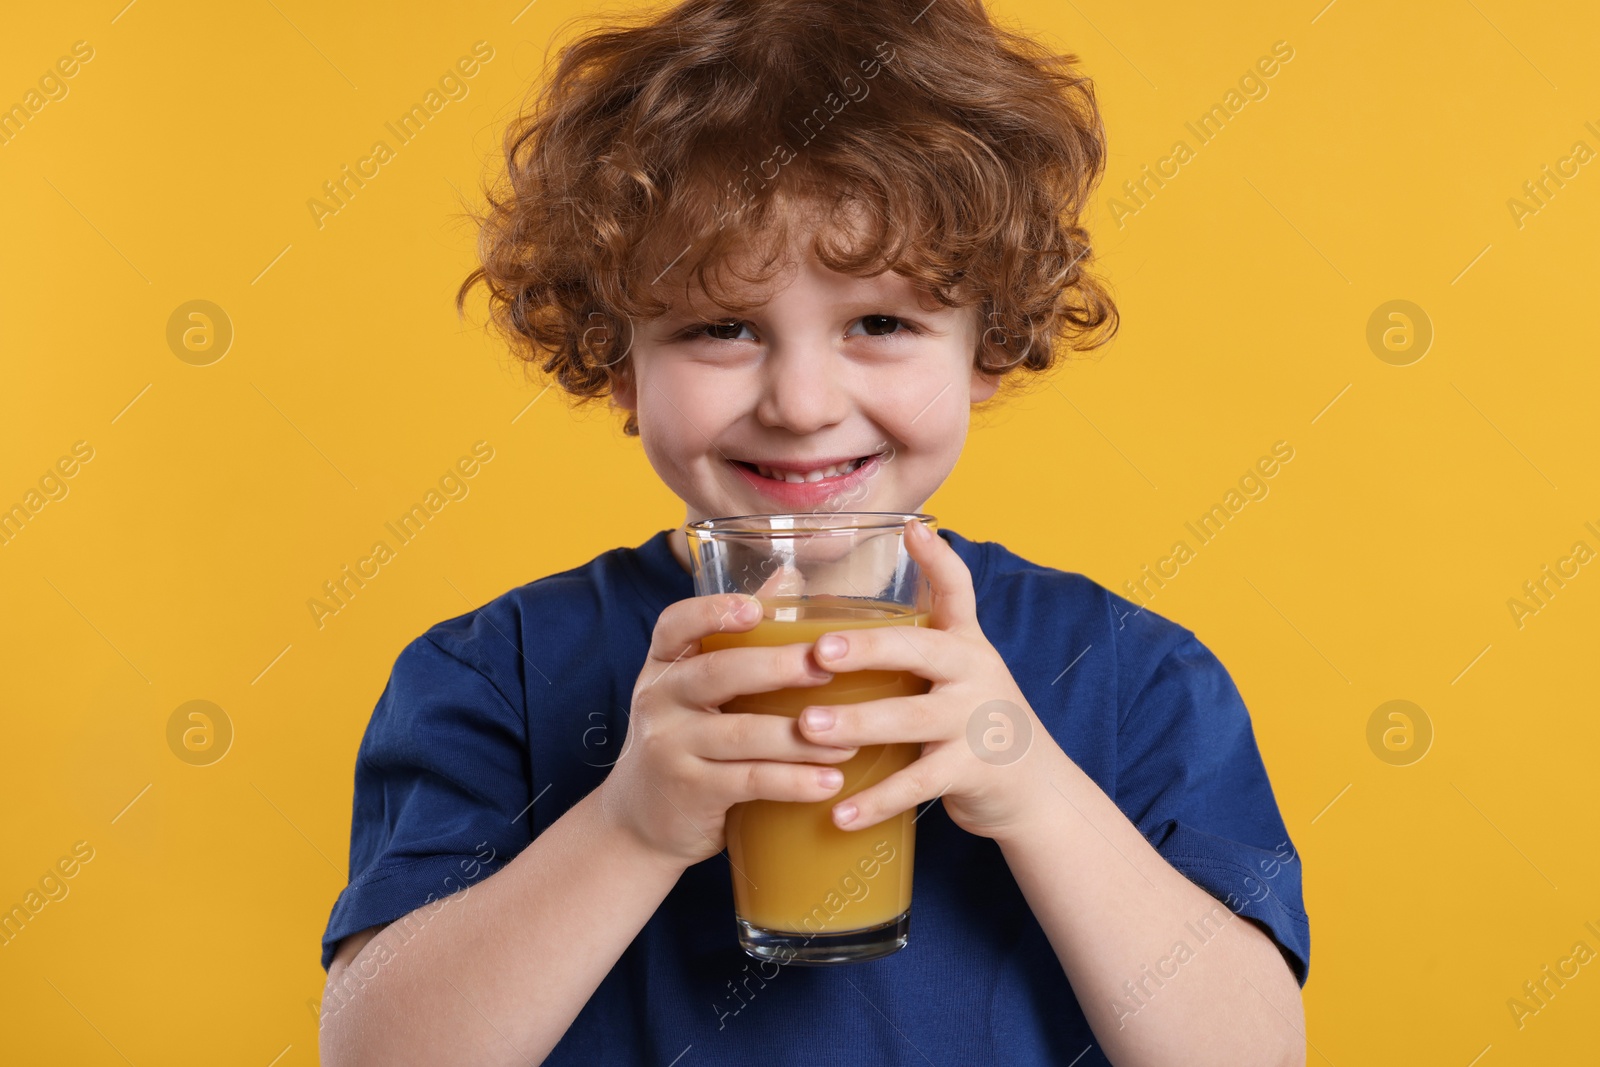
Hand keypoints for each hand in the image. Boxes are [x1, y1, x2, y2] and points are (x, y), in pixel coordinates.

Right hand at [597, 591, 858, 870]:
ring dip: (802, 737)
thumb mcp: (698, 688)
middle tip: (826, 667)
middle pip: (717, 673)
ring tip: (851, 739)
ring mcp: (671, 747)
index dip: (712, 611)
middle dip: (776, 668)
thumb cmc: (688, 739)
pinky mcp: (691, 792)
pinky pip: (748, 781)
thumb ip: (740, 637)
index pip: (675, 624)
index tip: (754, 609)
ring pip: (742, 734)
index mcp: (665, 664)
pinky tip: (830, 783)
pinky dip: (793, 782)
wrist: (640, 821)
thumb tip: (791, 573)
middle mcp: (660, 700)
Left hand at [796, 517, 1057, 840]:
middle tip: (818, 651)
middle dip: (867, 649)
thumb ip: (916, 644)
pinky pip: (918, 784)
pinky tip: (838, 814)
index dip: (938, 559)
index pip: (958, 591)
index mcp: (965, 644)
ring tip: (808, 728)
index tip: (910, 530)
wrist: (1036, 789)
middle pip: (920, 651)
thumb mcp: (957, 672)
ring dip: (857, 723)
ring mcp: (977, 723)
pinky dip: (877, 801)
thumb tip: (846, 612)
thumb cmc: (972, 721)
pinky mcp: (974, 771)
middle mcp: (975, 673)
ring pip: (912, 718)